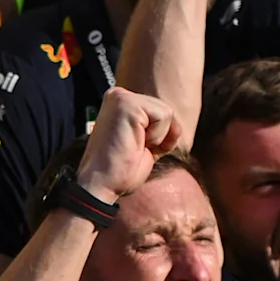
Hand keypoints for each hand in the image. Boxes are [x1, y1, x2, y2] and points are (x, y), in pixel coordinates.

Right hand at [77, 86, 180, 202]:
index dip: (158, 135)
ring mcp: (120, 98)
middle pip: (165, 109)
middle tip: (134, 149)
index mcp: (120, 103)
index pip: (159, 111)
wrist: (101, 185)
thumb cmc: (121, 169)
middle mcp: (118, 95)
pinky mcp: (126, 104)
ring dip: (157, 136)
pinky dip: (156, 136)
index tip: (135, 148)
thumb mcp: (144, 141)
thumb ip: (156, 126)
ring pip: (166, 112)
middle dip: (160, 135)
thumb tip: (177, 123)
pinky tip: (135, 143)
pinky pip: (163, 115)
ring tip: (134, 146)